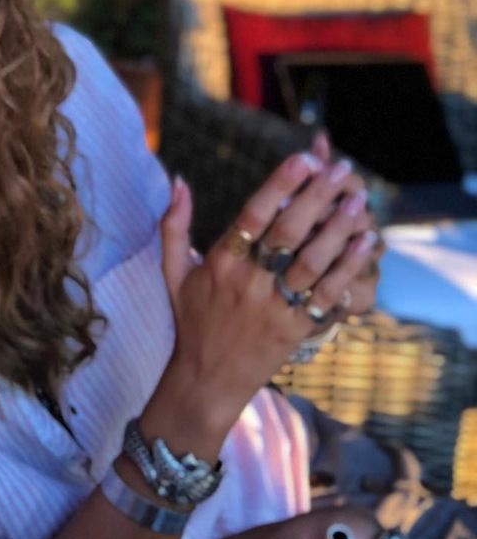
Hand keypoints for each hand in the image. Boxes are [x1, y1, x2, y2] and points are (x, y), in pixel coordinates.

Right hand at [159, 148, 375, 428]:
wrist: (208, 380)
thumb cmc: (192, 318)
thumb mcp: (173, 270)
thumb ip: (174, 224)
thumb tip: (178, 180)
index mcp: (221, 263)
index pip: (252, 216)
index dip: (279, 186)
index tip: (303, 159)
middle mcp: (249, 284)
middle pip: (288, 233)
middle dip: (317, 197)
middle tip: (341, 168)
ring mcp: (275, 308)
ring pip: (313, 263)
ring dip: (339, 229)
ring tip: (359, 200)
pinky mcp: (297, 330)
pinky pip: (328, 295)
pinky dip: (350, 267)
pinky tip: (366, 242)